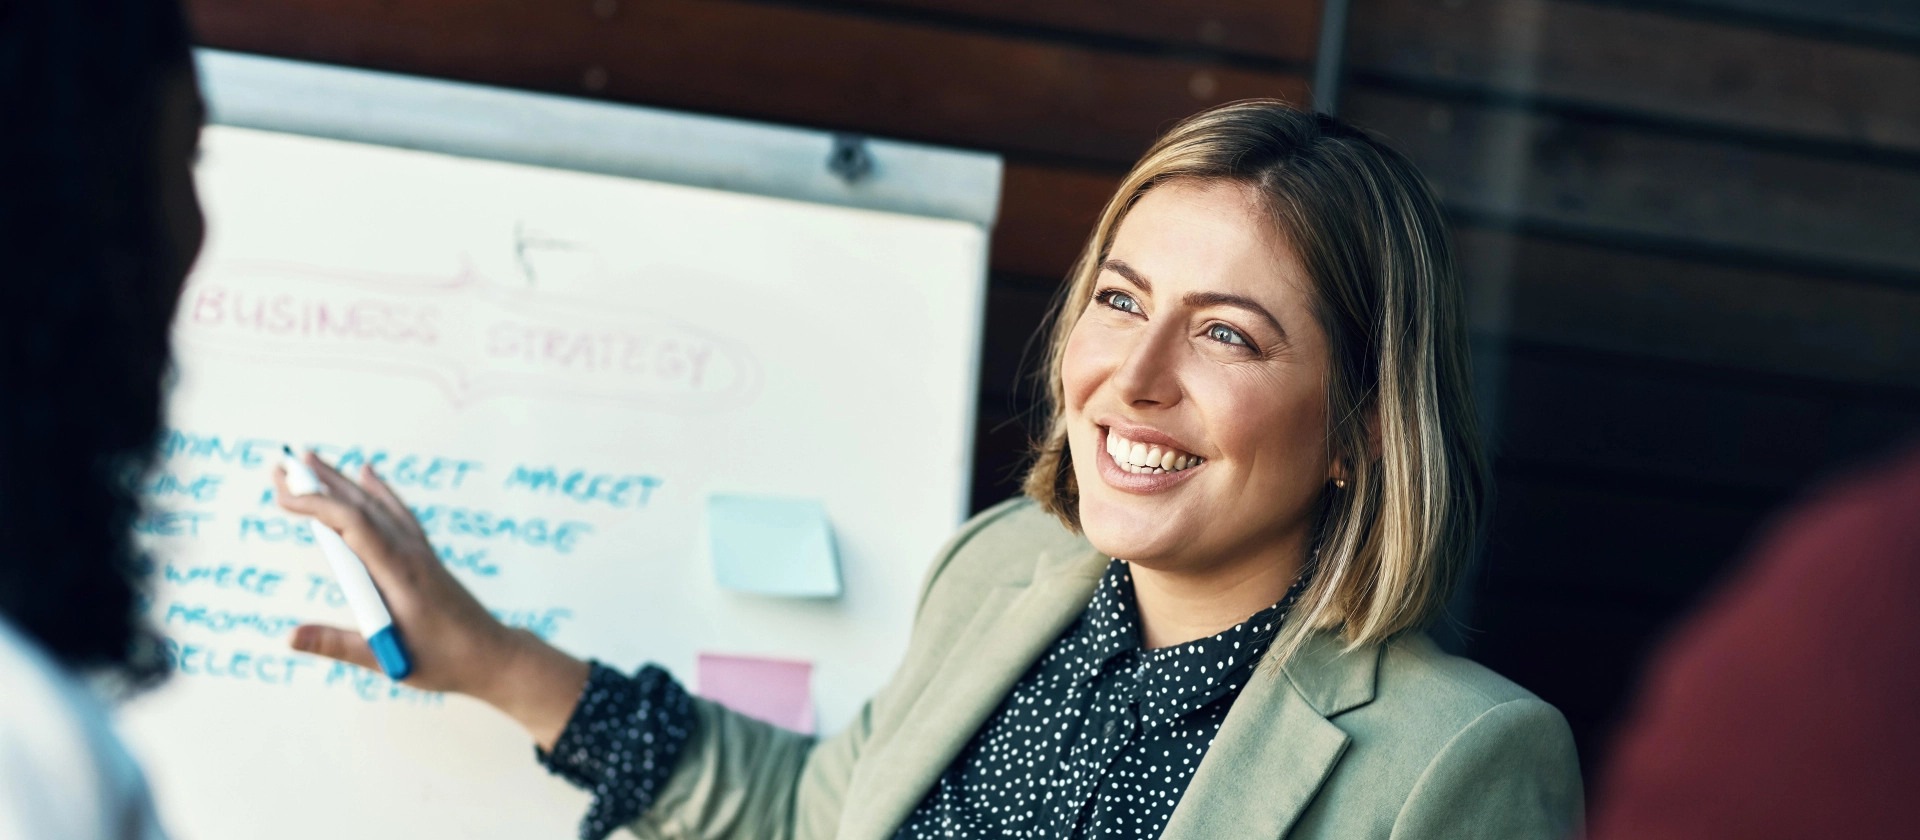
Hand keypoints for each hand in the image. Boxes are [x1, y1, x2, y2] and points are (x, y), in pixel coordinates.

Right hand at [273, 453, 588, 748]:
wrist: (494, 656)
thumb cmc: (444, 660)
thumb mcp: (386, 659)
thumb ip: (336, 645)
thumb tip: (288, 636)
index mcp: (399, 570)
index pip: (354, 523)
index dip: (316, 505)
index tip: (281, 495)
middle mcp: (410, 551)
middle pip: (361, 505)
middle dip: (319, 483)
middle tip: (281, 465)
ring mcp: (419, 550)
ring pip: (377, 505)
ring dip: (342, 482)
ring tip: (311, 461)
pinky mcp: (424, 555)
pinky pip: (397, 512)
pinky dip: (378, 491)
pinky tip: (368, 474)